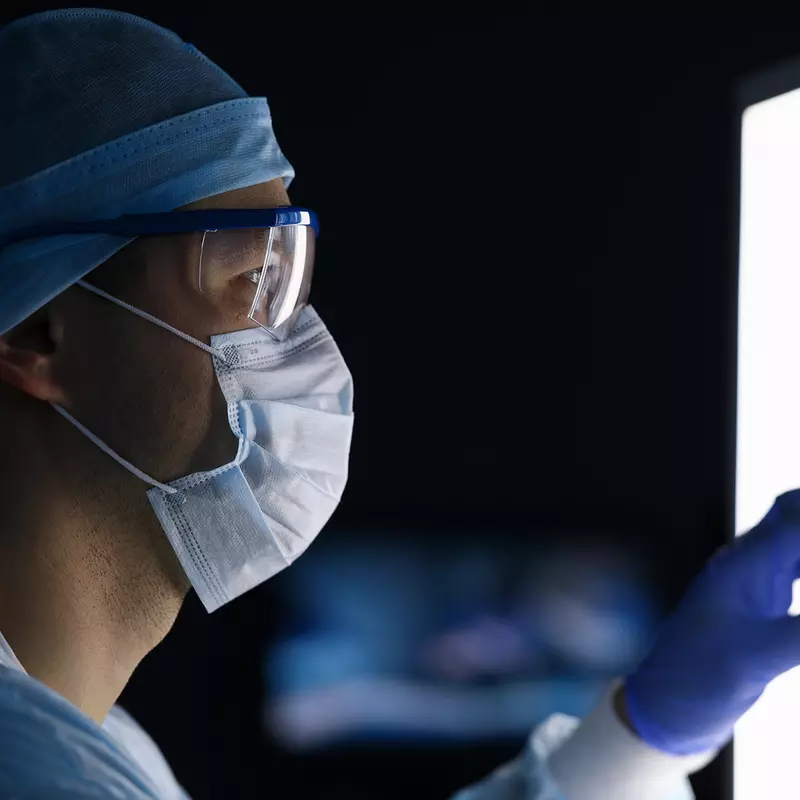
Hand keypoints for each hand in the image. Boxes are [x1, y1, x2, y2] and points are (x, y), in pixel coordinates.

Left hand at [623, 490, 799, 755]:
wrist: (666, 703)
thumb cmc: (698, 679)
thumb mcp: (758, 659)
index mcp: (741, 566)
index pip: (794, 520)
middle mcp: (744, 563)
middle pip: (791, 512)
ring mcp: (749, 580)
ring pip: (792, 538)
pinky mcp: (757, 600)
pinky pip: (793, 566)